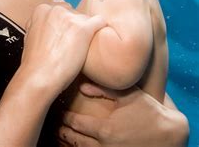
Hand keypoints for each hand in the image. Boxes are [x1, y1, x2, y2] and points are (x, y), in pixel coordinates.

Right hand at [21, 4, 105, 93]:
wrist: (40, 75)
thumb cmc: (34, 61)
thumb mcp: (30, 34)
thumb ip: (41, 25)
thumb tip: (49, 26)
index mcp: (42, 9)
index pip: (60, 10)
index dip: (63, 24)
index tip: (64, 36)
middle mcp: (56, 9)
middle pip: (73, 13)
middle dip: (74, 26)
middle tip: (73, 43)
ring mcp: (70, 17)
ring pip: (86, 19)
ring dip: (86, 30)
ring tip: (83, 47)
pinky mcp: (83, 28)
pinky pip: (100, 21)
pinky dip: (100, 28)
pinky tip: (98, 37)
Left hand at [58, 83, 188, 146]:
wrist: (170, 135)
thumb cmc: (148, 111)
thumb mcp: (127, 95)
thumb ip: (103, 90)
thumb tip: (81, 86)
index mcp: (105, 129)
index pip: (75, 124)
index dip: (65, 118)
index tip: (60, 112)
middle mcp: (105, 146)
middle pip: (75, 140)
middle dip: (63, 133)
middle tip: (56, 126)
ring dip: (69, 145)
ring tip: (60, 138)